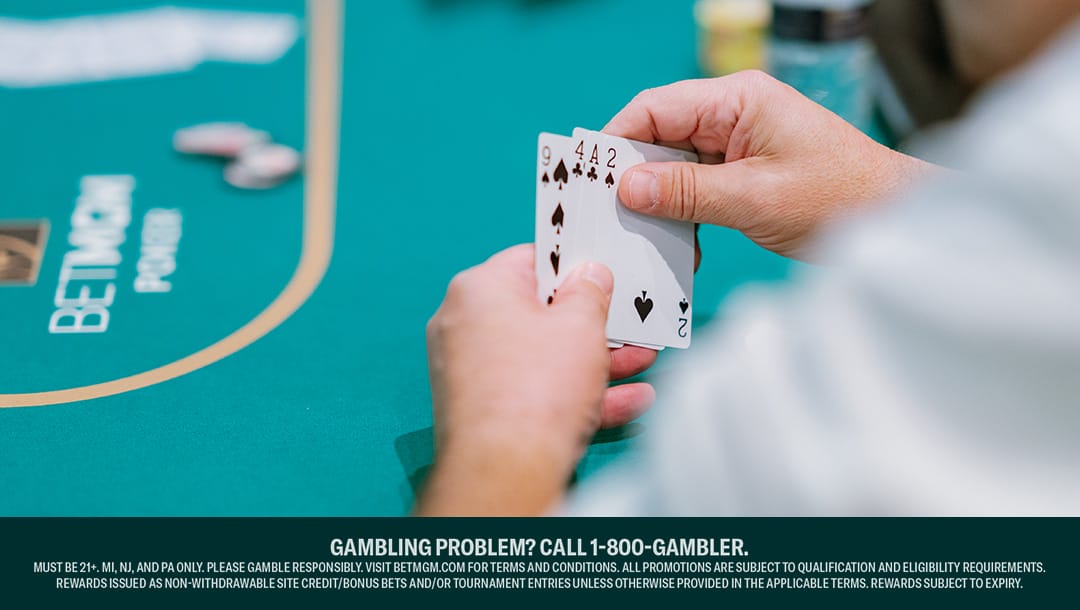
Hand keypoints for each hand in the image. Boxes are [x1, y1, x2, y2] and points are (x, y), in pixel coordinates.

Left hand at [417, 244, 656, 515]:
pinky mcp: (481, 411)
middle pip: (539, 313)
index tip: (605, 272)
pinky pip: (534, 391)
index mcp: (479, 288)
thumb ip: (590, 292)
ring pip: (542, 357)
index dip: (573, 266)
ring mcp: (469, 371)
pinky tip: (628, 401)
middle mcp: (464, 324)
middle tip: (631, 324)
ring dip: (596, 362)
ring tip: (643, 364)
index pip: (531, 260)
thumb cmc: (537, 388)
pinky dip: (575, 394)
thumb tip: (590, 273)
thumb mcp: (581, 326)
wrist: (505, 470)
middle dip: (594, 324)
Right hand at [605, 71, 936, 259]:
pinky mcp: (741, 172)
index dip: (615, 143)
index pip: (654, 109)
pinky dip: (682, 215)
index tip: (589, 181)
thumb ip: (686, 192)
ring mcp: (736, 143)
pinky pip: (694, 188)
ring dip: (658, 204)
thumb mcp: (754, 198)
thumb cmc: (840, 196)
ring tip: (646, 240)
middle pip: (658, 138)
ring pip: (672, 167)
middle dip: (633, 178)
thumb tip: (626, 187)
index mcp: (737, 99)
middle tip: (608, 218)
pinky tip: (681, 247)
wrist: (893, 218)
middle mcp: (732, 114)